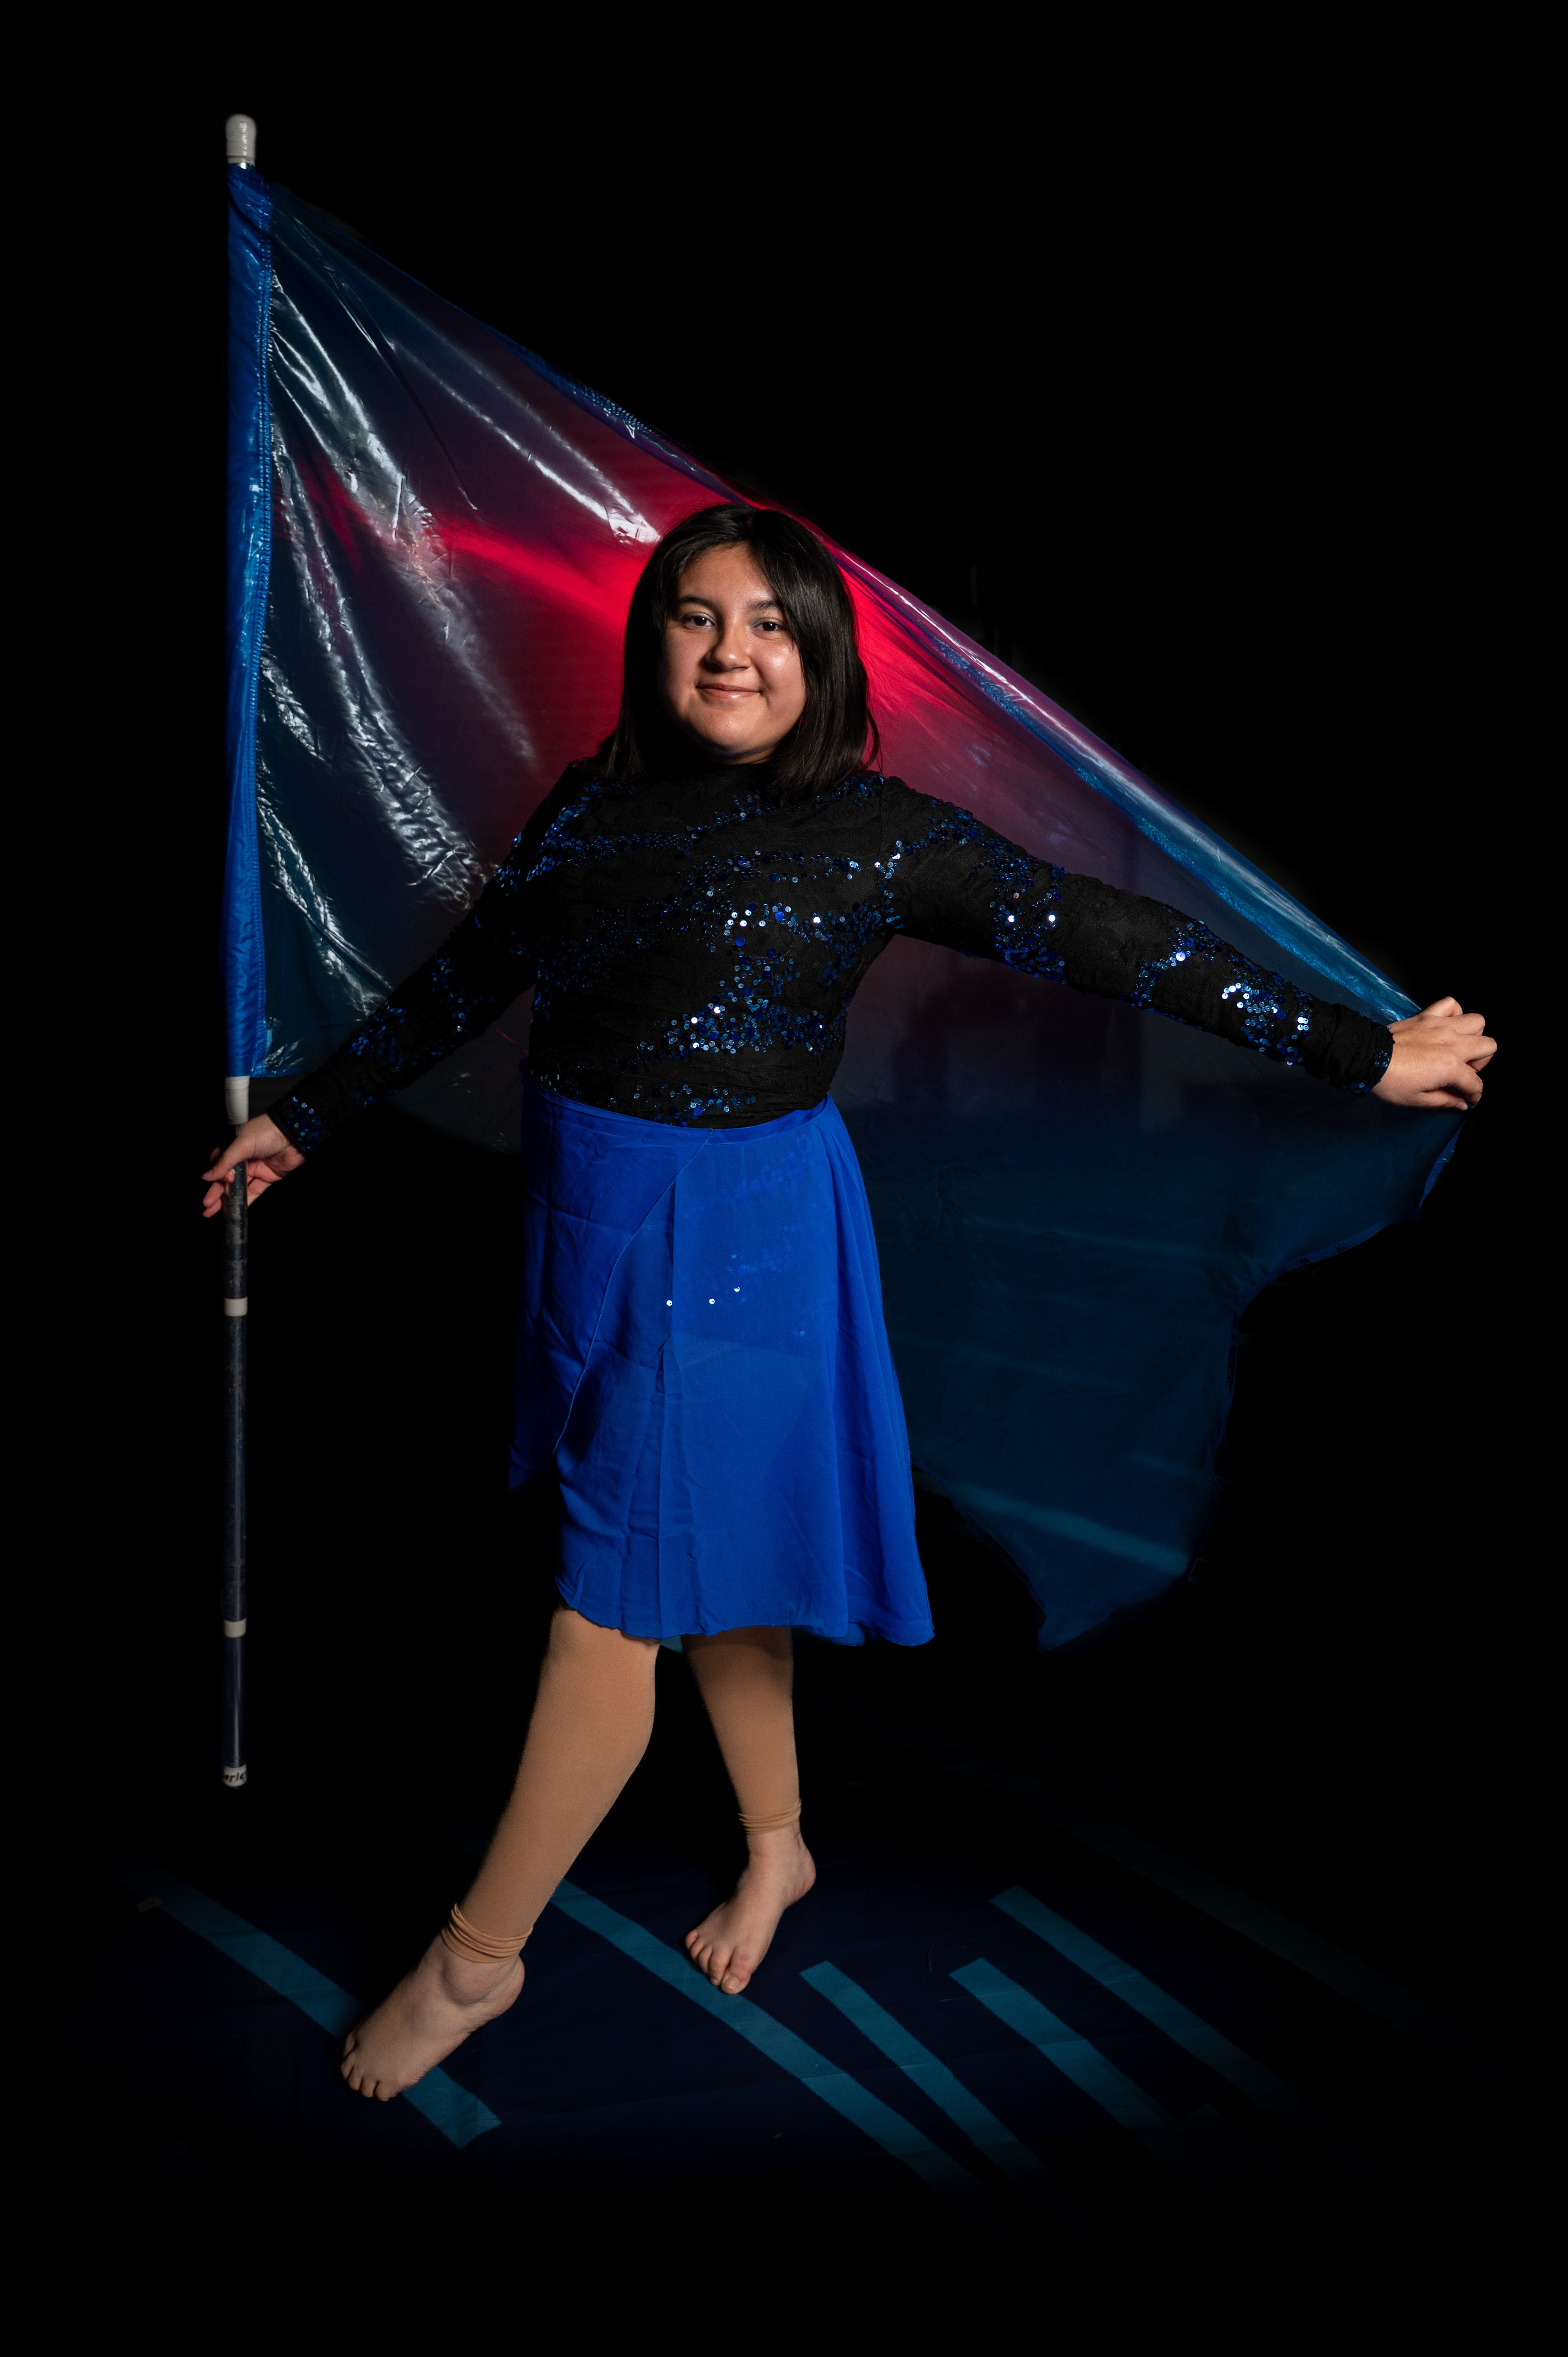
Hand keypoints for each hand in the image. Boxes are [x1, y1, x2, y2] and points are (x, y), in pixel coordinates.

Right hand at [201, 1114, 305, 1215]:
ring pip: (238, 1188)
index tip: (217, 1182)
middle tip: (207, 1205)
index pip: (219, 1165)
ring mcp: (254, 1169)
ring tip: (213, 1211)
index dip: (216, 1176)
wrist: (293, 1135)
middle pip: (226, 1179)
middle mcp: (242, 1160)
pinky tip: (235, 1210)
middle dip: (216, 1193)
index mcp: (233, 1148)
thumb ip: (225, 1162)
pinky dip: (245, 1201)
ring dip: (227, 1199)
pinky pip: (254, 1191)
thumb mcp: (242, 1144)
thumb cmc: (266, 1133)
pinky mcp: (266, 1178)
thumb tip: (207, 1176)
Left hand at [1372, 997, 1494, 1109]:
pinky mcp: (1427, 1015)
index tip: (1467, 1098)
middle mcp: (1451, 1042)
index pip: (1475, 1083)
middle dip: (1481, 1062)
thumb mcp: (1417, 1100)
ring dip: (1473, 1036)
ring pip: (1477, 1021)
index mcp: (1450, 1066)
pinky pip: (1451, 1004)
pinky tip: (1447, 1026)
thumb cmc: (1389, 1081)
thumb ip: (1444, 1101)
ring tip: (1458, 1048)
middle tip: (1463, 1072)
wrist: (1367, 1058)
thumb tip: (1461, 1103)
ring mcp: (1440, 1026)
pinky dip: (1454, 1013)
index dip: (1474, 1094)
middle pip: (1488, 1046)